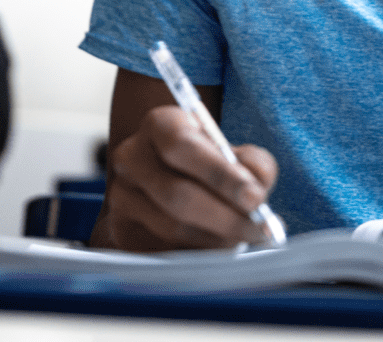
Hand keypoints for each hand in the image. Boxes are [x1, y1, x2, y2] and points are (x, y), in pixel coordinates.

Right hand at [102, 105, 277, 250]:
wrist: (169, 182)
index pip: (182, 146)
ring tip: (244, 239)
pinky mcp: (122, 232)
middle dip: (226, 217)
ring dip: (216, 239)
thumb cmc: (207, 164)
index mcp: (159, 125)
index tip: (255, 198)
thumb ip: (252, 164)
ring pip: (172, 228)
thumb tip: (256, 188)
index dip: (220, 174)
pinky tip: (219, 252)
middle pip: (177, 194)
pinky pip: (163, 253)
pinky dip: (198, 256)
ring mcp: (121, 197)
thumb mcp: (234, 152)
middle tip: (260, 229)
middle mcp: (131, 158)